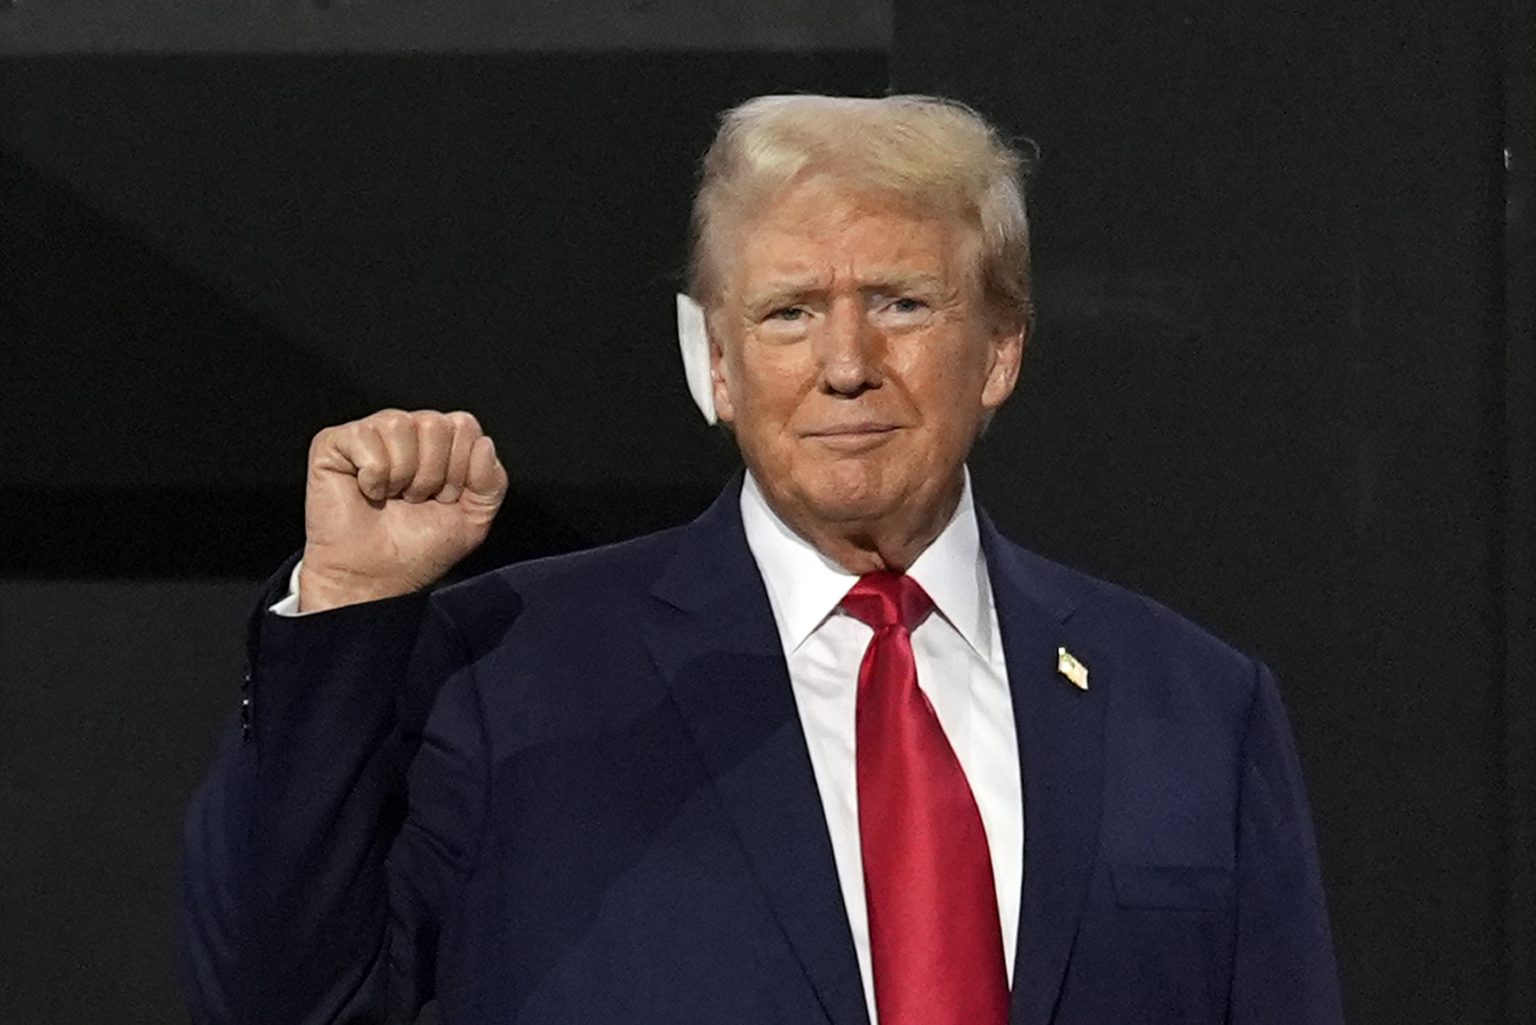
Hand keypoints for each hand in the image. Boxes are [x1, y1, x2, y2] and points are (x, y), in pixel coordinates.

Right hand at [298, 409, 507, 610]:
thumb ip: (492, 481)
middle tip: (415, 500)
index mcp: (440, 442)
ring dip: (402, 475)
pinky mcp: (334, 443)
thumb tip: (484, 443)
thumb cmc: (417, 550)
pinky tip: (368, 491)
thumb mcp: (474, 519)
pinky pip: (365, 436)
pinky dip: (372, 474)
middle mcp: (407, 431)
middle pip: (435, 423)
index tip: (444, 499)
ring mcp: (371, 434)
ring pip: (400, 425)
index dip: (460, 469)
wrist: (375, 578)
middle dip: (432, 473)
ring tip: (392, 497)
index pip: (464, 425)